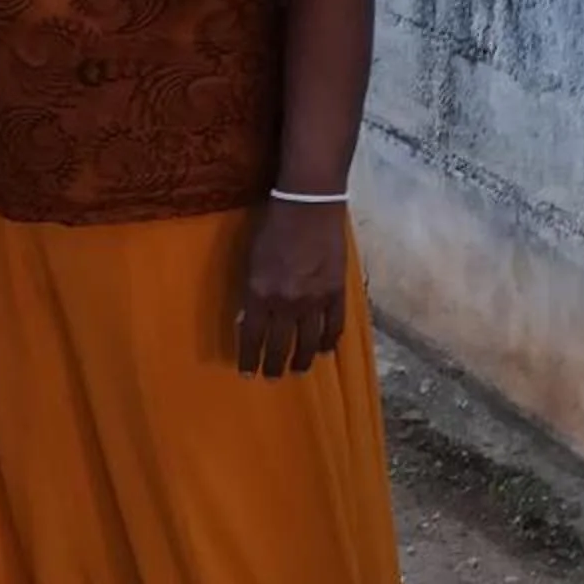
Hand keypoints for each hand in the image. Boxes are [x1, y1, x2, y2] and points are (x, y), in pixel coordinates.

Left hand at [236, 200, 347, 378]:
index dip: (249, 358)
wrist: (309, 205)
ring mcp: (314, 299)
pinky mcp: (336, 292)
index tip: (248, 373)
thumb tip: (248, 319)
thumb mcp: (251, 261)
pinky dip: (328, 341)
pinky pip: (334, 326)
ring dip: (301, 360)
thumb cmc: (273, 227)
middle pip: (280, 344)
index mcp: (259, 293)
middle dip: (274, 365)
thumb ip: (251, 292)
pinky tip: (324, 351)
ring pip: (308, 342)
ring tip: (297, 371)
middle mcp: (286, 302)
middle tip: (272, 378)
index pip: (252, 336)